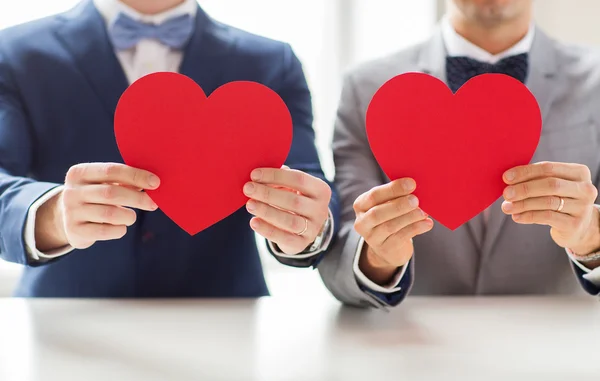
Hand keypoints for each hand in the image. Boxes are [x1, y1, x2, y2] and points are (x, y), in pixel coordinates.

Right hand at [36, 163, 159, 250]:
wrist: (67, 218)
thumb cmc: (95, 196)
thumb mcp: (104, 184)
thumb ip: (125, 181)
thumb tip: (153, 183)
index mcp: (80, 173)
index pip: (111, 170)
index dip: (136, 176)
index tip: (155, 182)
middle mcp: (72, 191)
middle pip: (111, 193)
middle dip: (137, 198)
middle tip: (153, 203)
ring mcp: (71, 211)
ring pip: (109, 214)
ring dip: (128, 216)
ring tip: (131, 216)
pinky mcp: (74, 231)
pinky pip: (105, 231)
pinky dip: (119, 230)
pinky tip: (121, 227)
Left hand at [243, 166, 330, 254]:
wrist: (304, 227)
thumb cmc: (293, 199)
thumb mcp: (291, 187)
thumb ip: (279, 180)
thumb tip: (258, 177)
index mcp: (320, 190)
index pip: (299, 179)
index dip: (276, 176)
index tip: (254, 174)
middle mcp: (320, 210)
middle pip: (294, 200)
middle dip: (267, 193)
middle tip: (248, 188)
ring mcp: (313, 229)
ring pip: (289, 221)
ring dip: (267, 211)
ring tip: (249, 204)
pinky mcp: (302, 244)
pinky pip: (284, 238)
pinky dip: (267, 230)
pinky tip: (254, 222)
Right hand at [353, 178, 432, 284]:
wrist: (388, 246)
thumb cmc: (390, 217)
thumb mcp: (387, 204)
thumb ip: (396, 195)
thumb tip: (414, 186)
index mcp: (361, 205)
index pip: (374, 195)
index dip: (393, 189)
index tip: (411, 183)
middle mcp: (362, 222)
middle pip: (377, 213)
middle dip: (398, 205)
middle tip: (416, 200)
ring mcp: (372, 238)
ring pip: (390, 226)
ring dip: (409, 217)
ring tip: (423, 212)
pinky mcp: (385, 249)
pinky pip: (401, 237)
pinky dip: (415, 228)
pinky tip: (427, 223)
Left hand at [501, 161, 599, 255]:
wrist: (577, 226)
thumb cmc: (559, 200)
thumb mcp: (552, 186)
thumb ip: (535, 179)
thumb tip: (508, 179)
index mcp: (579, 172)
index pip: (549, 168)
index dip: (526, 172)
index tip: (506, 177)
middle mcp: (585, 189)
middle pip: (550, 184)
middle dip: (524, 188)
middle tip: (506, 193)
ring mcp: (582, 207)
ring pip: (548, 202)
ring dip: (523, 204)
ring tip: (506, 207)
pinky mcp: (575, 224)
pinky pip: (547, 217)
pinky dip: (528, 216)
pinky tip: (516, 217)